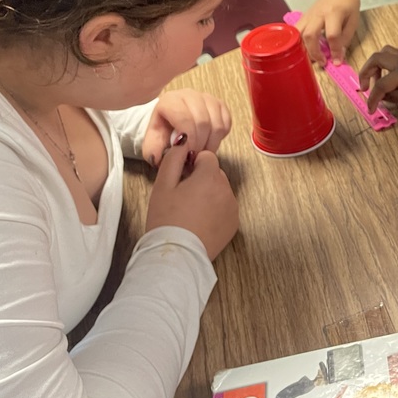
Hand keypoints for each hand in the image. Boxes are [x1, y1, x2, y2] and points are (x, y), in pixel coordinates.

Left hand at [141, 89, 231, 166]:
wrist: (171, 121)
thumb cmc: (163, 132)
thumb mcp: (153, 141)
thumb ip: (152, 150)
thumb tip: (158, 159)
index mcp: (170, 101)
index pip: (184, 118)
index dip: (189, 139)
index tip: (188, 154)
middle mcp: (189, 95)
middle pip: (203, 121)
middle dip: (201, 144)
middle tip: (195, 156)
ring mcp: (207, 98)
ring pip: (217, 124)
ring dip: (212, 143)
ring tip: (202, 152)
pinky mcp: (220, 104)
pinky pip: (227, 123)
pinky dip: (221, 137)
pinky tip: (210, 141)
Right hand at [145, 141, 238, 260]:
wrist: (177, 255)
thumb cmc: (167, 220)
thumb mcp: (162, 186)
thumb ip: (174, 158)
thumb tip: (183, 141)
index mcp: (209, 176)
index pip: (207, 156)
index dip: (192, 164)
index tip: (181, 177)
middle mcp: (226, 189)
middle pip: (215, 173)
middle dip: (201, 179)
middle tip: (182, 197)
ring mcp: (232, 207)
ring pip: (221, 190)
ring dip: (209, 194)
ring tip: (190, 211)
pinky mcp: (234, 223)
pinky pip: (226, 208)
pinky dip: (216, 210)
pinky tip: (200, 221)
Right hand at [298, 0, 360, 65]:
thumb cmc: (348, 2)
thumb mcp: (353, 19)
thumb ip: (346, 37)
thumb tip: (338, 55)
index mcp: (334, 13)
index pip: (332, 35)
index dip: (334, 50)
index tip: (337, 61)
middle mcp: (319, 14)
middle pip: (310, 35)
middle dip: (315, 52)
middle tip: (322, 62)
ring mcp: (308, 15)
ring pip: (299, 33)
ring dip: (304, 48)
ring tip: (312, 58)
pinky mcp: (303, 17)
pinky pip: (296, 31)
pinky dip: (298, 42)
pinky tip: (304, 49)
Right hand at [358, 46, 397, 112]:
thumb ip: (395, 97)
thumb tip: (381, 96)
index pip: (381, 84)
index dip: (373, 98)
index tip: (370, 110)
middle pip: (376, 58)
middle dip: (365, 72)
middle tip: (364, 88)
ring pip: (383, 53)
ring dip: (374, 65)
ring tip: (375, 81)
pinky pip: (391, 55)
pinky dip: (383, 63)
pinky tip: (386, 76)